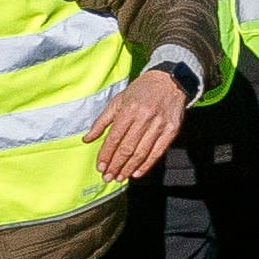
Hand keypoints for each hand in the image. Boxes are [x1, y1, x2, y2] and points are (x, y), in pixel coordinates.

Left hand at [91, 67, 188, 181]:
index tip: (100, 167)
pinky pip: (158, 152)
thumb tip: (87, 139)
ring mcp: (159, 125)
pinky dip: (147, 164)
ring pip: (142, 152)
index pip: (114, 137)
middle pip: (127, 147)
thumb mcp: (117, 101)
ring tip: (120, 177)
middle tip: (107, 177)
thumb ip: (101, 121)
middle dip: (116, 165)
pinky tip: (137, 173)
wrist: (169, 81)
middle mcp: (144, 117)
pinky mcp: (171, 130)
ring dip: (129, 167)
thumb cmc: (140, 91)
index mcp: (129, 109)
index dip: (106, 154)